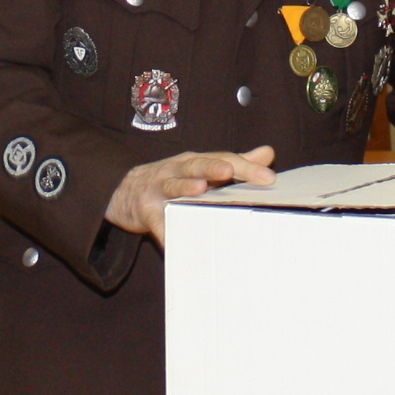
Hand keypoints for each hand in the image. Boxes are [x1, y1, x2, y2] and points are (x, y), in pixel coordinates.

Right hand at [103, 147, 276, 243]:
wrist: (126, 192)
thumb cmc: (172, 180)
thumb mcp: (201, 168)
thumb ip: (235, 162)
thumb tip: (268, 153)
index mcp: (196, 162)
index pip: (224, 159)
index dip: (245, 167)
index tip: (268, 178)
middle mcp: (178, 170)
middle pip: (197, 166)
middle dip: (213, 167)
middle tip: (228, 171)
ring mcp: (160, 188)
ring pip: (173, 185)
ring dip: (185, 187)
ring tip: (199, 189)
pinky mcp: (146, 210)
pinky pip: (157, 221)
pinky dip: (165, 230)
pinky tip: (175, 241)